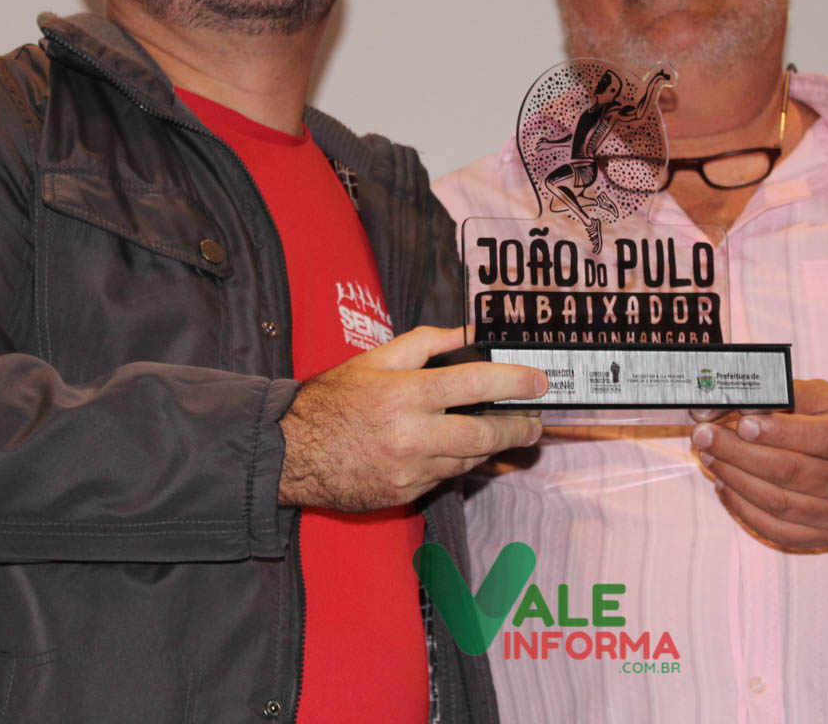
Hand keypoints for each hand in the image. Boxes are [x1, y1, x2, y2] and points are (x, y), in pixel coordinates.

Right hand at [278, 326, 546, 510]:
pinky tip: (457, 450)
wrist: (289, 452)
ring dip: (489, 448)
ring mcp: (409, 471)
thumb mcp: (375, 359)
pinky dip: (455, 463)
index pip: (476, 384)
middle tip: (534, 422)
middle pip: (484, 435)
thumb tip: (470, 333)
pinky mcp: (404, 495)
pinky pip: (443, 478)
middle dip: (517, 428)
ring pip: (468, 461)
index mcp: (406, 394)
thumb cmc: (332, 400)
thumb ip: (427, 343)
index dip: (514, 381)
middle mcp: (412, 435)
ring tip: (500, 432)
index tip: (538, 381)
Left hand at [690, 379, 827, 549]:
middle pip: (791, 471)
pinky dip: (743, 509)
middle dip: (739, 453)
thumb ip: (785, 393)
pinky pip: (777, 529)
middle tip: (703, 436)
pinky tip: (724, 485)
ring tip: (708, 456)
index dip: (780, 432)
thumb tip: (736, 402)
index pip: (823, 438)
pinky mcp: (827, 538)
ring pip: (778, 502)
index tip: (742, 422)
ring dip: (735, 478)